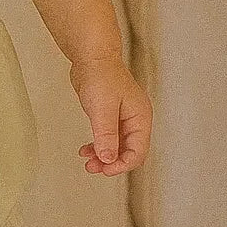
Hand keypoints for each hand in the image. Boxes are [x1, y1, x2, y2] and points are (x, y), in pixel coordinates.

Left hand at [69, 56, 151, 175]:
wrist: (92, 57)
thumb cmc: (101, 75)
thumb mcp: (103, 109)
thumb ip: (106, 135)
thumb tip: (108, 158)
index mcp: (140, 118)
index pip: (138, 152)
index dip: (121, 164)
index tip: (105, 169)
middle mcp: (134, 120)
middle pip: (128, 152)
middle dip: (111, 163)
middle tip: (92, 168)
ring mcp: (123, 119)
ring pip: (116, 147)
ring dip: (103, 157)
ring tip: (87, 162)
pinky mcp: (110, 116)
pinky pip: (107, 138)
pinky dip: (98, 146)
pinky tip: (86, 150)